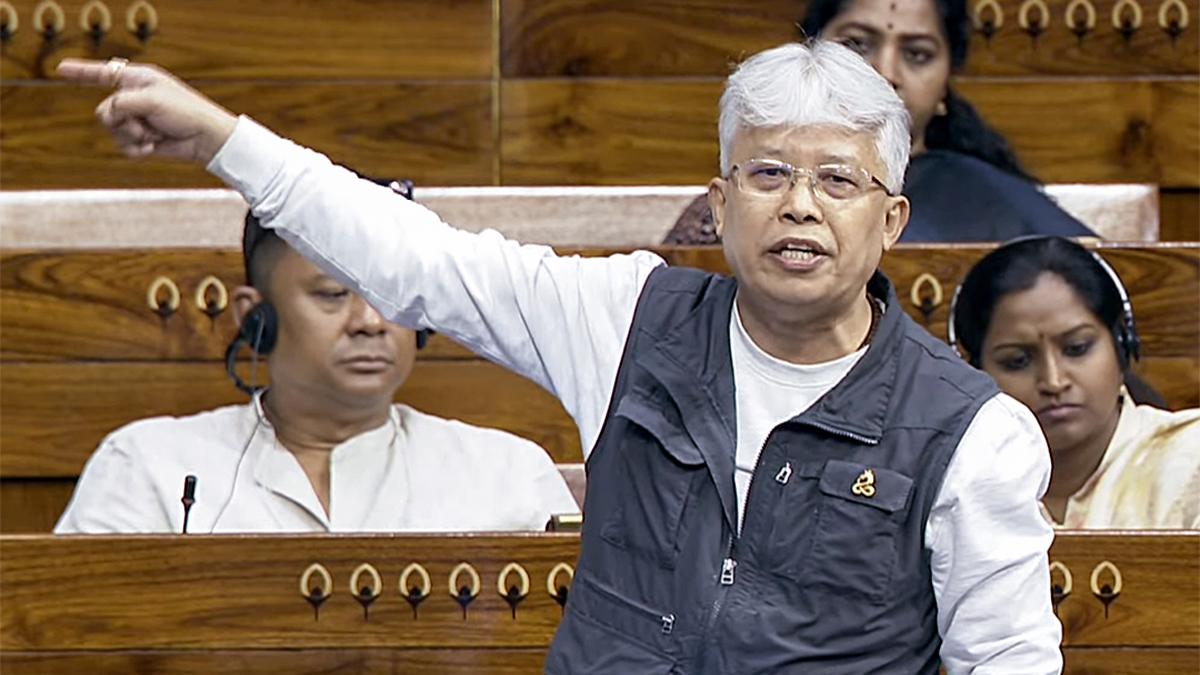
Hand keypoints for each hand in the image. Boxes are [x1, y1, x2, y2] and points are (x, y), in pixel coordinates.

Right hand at [56, 58, 237, 164]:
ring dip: (133, 135)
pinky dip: (137, 148)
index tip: (60, 69)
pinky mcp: (142, 140)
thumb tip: (107, 116)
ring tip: (154, 135)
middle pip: (104, 111)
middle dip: (123, 120)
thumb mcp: (151, 100)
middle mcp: (134, 99)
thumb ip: (121, 103)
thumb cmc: (185, 112)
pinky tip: (153, 146)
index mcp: (137, 80)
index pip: (103, 73)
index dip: (80, 72)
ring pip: (112, 131)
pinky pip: (124, 146)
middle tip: (144, 122)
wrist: (206, 138)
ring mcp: (137, 120)